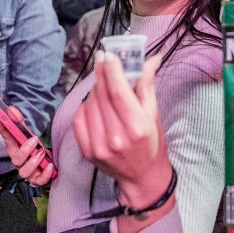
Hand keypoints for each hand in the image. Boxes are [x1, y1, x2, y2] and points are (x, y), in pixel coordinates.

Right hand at [0, 105, 55, 185]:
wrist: (51, 160)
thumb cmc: (37, 146)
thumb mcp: (29, 132)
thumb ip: (20, 121)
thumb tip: (11, 110)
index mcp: (16, 148)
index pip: (7, 138)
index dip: (4, 130)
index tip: (4, 120)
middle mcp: (21, 161)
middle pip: (16, 160)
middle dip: (25, 150)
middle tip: (34, 140)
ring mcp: (29, 171)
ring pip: (25, 172)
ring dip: (33, 162)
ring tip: (42, 153)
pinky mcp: (39, 178)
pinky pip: (39, 181)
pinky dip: (44, 174)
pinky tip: (50, 165)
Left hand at [73, 53, 170, 207]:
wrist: (142, 178)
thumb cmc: (152, 145)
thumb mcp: (154, 115)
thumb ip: (147, 85)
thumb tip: (151, 59)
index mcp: (137, 128)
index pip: (118, 92)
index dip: (111, 71)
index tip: (109, 55)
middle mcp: (116, 138)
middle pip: (102, 96)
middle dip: (102, 74)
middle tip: (104, 60)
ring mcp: (98, 146)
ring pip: (89, 104)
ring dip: (95, 90)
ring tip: (104, 86)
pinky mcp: (87, 151)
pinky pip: (79, 118)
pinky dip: (86, 106)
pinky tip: (95, 104)